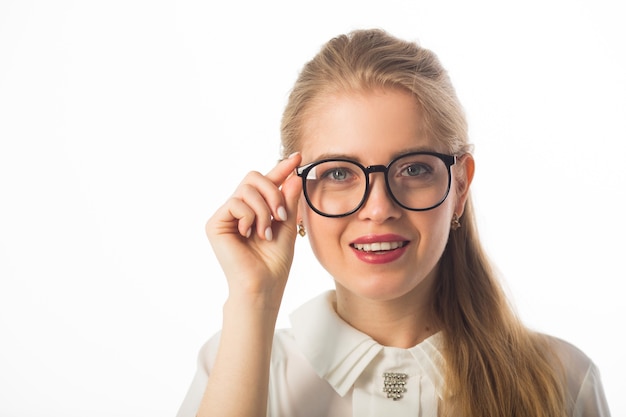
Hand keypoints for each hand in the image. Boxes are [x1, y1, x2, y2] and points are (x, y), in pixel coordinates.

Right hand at [205, 152, 302, 308]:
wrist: (263, 285)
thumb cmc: (274, 262)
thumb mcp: (287, 226)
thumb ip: (288, 200)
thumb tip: (293, 175)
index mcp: (255, 209)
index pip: (267, 182)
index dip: (281, 168)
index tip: (298, 157)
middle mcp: (238, 209)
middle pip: (253, 177)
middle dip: (272, 192)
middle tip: (281, 215)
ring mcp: (226, 215)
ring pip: (247, 189)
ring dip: (264, 210)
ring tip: (266, 232)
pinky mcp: (215, 223)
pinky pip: (236, 202)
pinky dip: (250, 217)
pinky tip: (249, 234)